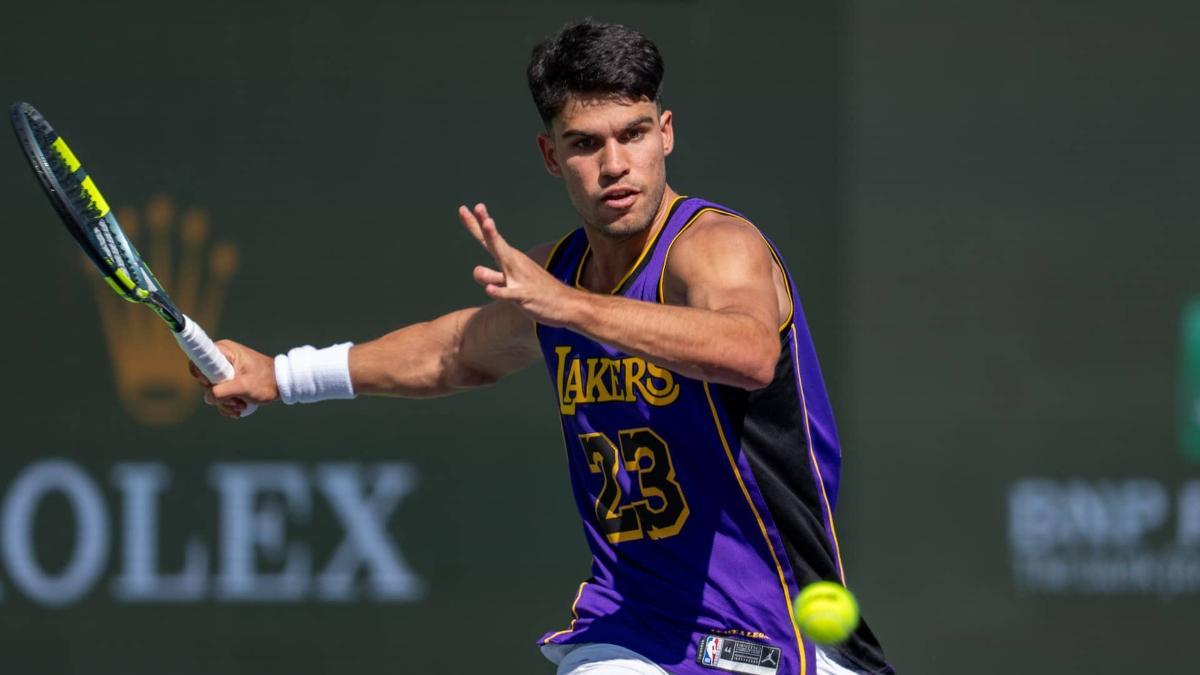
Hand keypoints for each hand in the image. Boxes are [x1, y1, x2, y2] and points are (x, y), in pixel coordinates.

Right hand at [188, 340, 277, 418]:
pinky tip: (240, 409)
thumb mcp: (244, 387)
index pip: (198, 360)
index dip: (201, 376)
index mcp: (224, 351)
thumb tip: (208, 397)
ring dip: (225, 403)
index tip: (212, 385)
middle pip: (204, 381)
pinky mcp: (228, 382)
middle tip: (235, 401)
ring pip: (212, 391)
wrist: (282, 384)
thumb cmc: (266, 381)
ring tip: (241, 406)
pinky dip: (228, 404)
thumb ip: (222, 392)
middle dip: (218, 395)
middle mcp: (221, 359)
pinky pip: (220, 395)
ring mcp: (224, 371)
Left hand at [458, 203, 578, 326]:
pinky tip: (490, 290)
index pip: (488, 239)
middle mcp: (513, 264)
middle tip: (478, 208)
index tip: (463, 208)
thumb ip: (491, 276)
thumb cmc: (535, 290)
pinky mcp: (525, 296)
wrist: (566, 304)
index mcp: (508, 259)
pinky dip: (499, 291)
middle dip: (486, 228)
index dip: (476, 224)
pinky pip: (509, 293)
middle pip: (495, 243)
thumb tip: (477, 270)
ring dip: (490, 256)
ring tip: (481, 259)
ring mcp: (519, 279)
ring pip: (503, 264)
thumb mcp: (510, 282)